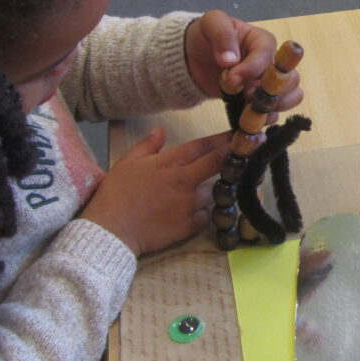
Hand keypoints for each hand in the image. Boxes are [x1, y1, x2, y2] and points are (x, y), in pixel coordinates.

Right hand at [79, 127, 229, 255]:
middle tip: (247, 151)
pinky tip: (195, 213)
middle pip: (217, 164)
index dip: (222, 139)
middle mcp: (184, 181)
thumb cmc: (116, 194)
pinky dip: (204, 213)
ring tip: (208, 191)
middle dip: (234, 155)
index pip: (202, 146)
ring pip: (213, 192)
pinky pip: (206, 216)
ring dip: (213, 190)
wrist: (112, 230)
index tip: (237, 134)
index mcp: (170, 163)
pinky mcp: (189, 225)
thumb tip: (161, 130)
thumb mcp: (127, 162)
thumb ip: (148, 145)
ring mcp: (189, 204)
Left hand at [184, 10, 303, 114]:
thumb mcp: (211, 24)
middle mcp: (272, 62)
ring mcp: (268, 83)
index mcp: (263, 41)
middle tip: (246, 95)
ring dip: (274, 106)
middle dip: (271, 91)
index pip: (268, 56)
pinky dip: (265, 118)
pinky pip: (276, 113)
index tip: (232, 79)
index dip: (253, 69)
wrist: (194, 58)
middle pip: (291, 78)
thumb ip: (222, 36)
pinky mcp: (260, 100)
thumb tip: (230, 60)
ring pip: (292, 96)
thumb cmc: (206, 36)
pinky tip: (247, 118)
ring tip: (249, 109)